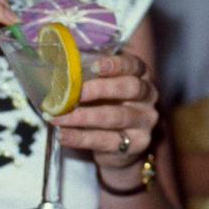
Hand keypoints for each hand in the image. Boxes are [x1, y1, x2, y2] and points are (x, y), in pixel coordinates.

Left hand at [53, 48, 159, 188]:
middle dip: (100, 89)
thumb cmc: (109, 105)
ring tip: (59, 118)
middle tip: (75, 93)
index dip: (115, 64)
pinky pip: (106, 141)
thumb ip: (90, 75)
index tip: (94, 66)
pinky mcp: (136, 144)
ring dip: (84, 117)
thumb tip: (61, 67)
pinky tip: (64, 135)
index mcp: (142, 75)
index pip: (133, 65)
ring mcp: (145, 121)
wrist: (121, 143)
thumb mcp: (104, 87)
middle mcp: (149, 96)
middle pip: (130, 88)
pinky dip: (81, 138)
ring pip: (116, 117)